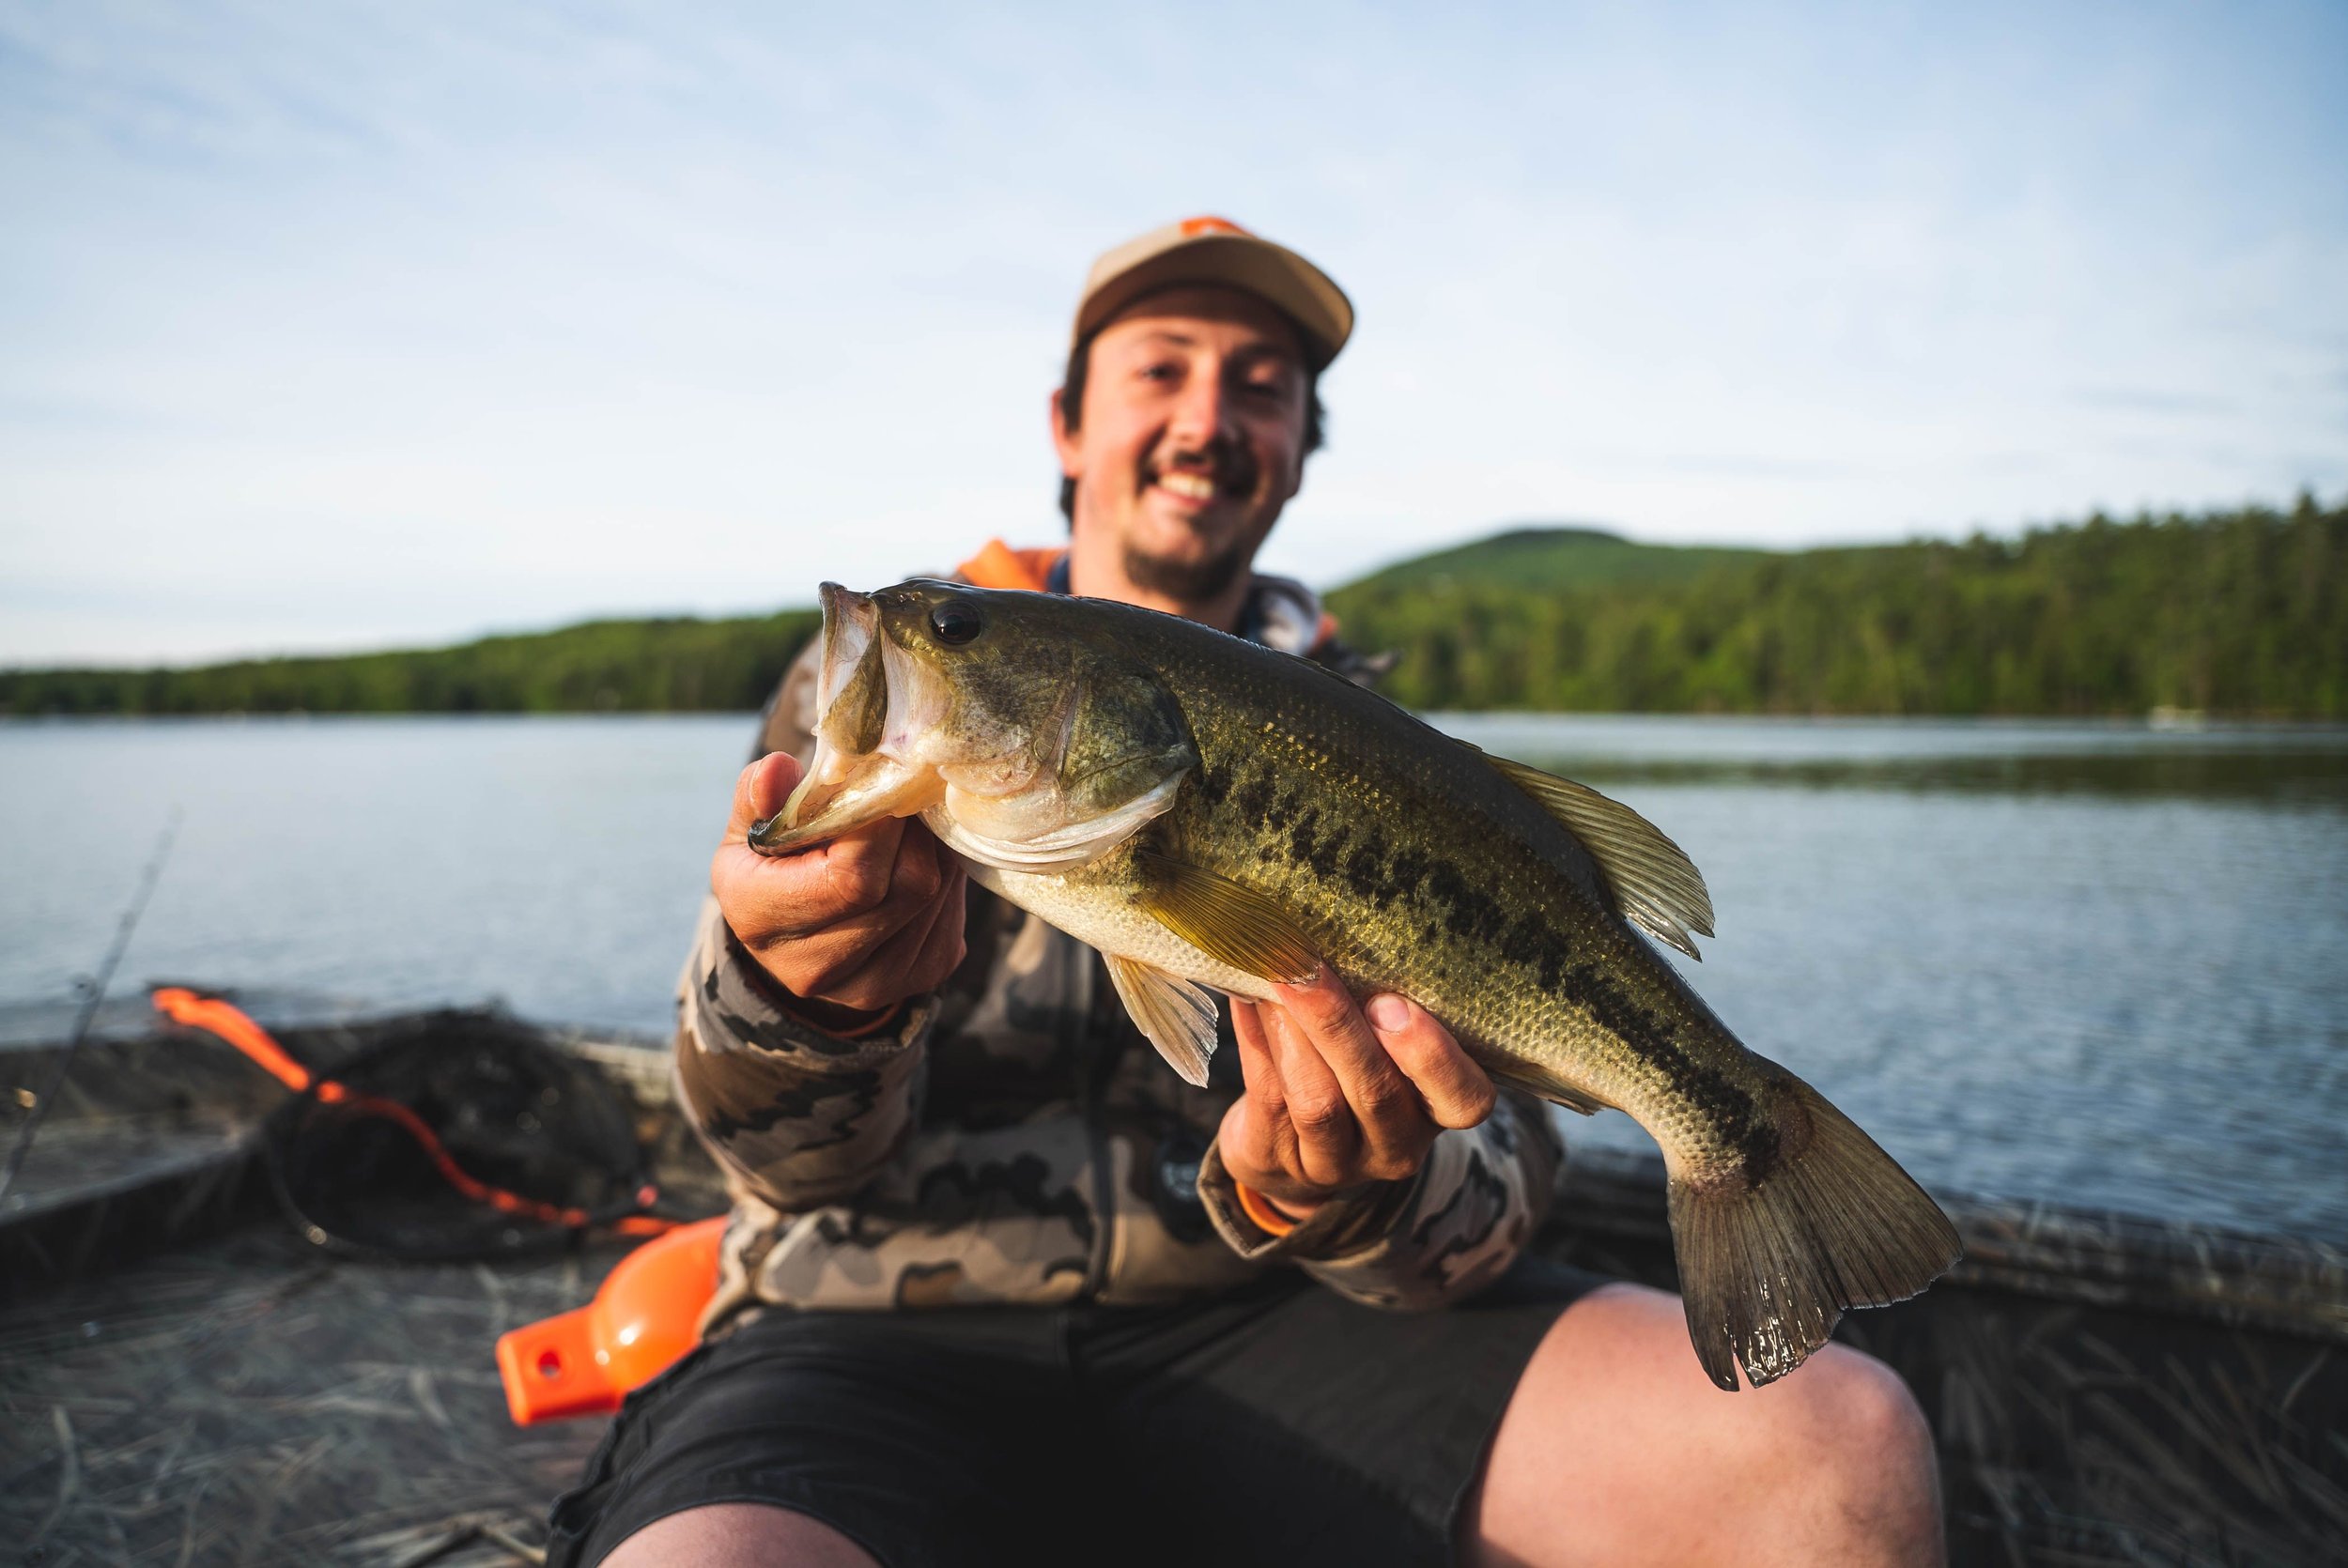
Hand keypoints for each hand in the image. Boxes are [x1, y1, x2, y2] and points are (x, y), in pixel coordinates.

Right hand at [712, 752, 966, 1014]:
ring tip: (907, 829)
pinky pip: (952, 914)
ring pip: (938, 896)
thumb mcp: (750, 829)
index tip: (884, 785)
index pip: (852, 875)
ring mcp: (871, 985)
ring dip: (934, 850)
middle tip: (904, 797)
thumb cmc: (768, 869)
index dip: (883, 822)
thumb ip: (759, 796)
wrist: (788, 940)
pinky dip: (945, 879)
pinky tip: (916, 862)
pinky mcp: (917, 981)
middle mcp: (815, 967)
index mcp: (762, 919)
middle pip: (909, 884)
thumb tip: (779, 768)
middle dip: (916, 830)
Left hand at [1218, 968, 1495, 1219]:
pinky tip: (1246, 997)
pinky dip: (1256, 1040)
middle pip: (1376, 1092)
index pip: (1465, 1100)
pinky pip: (1268, 1098)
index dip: (1432, 1056)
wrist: (1287, 1149)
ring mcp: (1337, 1164)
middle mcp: (1396, 1145)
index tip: (1392, 1003)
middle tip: (1307, 968)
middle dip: (1338, 1025)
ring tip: (1270, 975)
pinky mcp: (1278, 1163)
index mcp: (1438, 1111)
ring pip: (1317, 1102)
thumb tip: (1344, 923)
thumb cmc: (1351, 1073)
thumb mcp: (1385, 1048)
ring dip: (1290, 1030)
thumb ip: (1382, 1006)